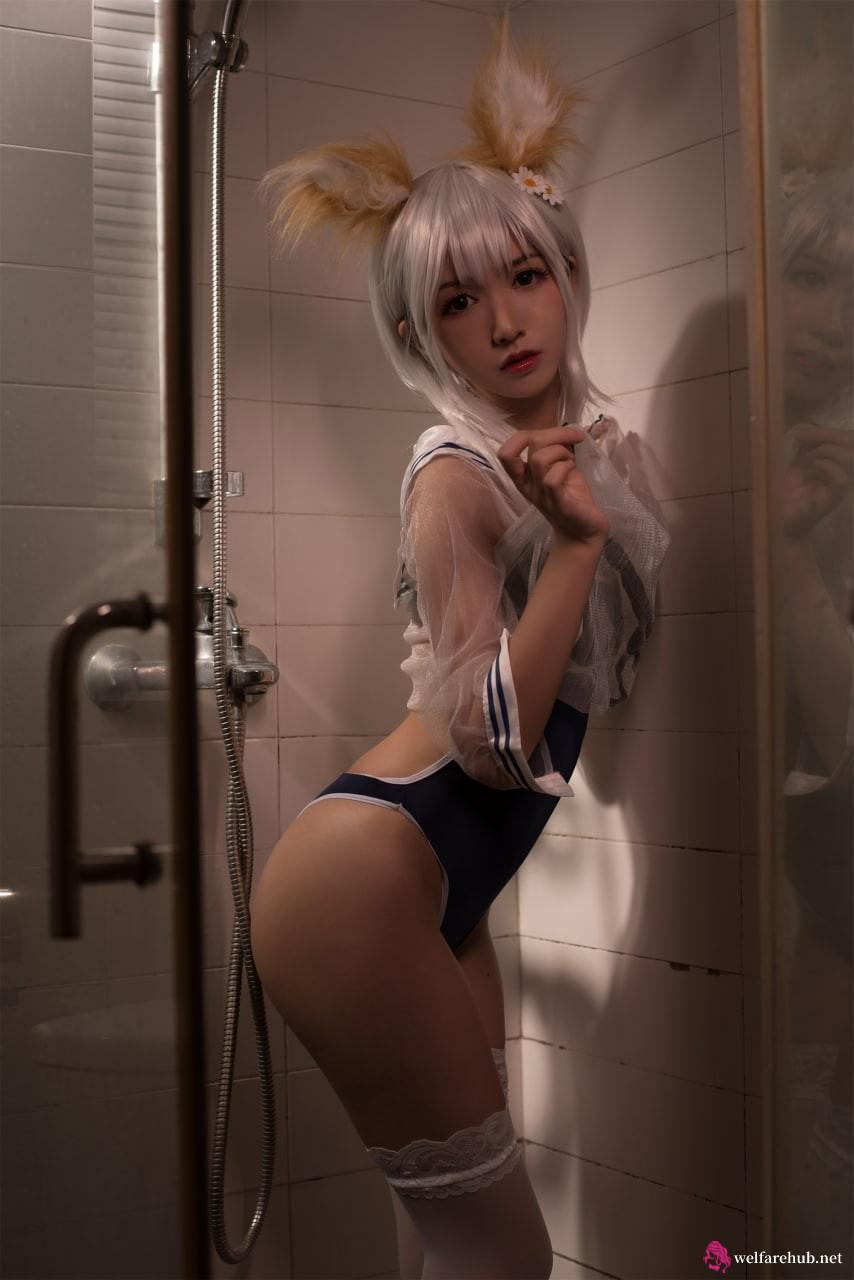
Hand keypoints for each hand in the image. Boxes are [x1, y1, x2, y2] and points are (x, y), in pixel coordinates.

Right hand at [497, 424, 610, 543]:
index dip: (522, 435)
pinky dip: (566, 467)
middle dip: (556, 434)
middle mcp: (528, 486)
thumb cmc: (571, 496)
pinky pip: (552, 479)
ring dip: (562, 451)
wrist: (583, 531)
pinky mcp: (559, 505)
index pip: (505, 452)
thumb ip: (555, 450)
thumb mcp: (559, 468)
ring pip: (540, 459)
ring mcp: (542, 496)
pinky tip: (574, 472)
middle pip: (531, 445)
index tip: (549, 432)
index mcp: (524, 476)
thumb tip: (565, 428)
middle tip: (574, 440)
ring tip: (572, 460)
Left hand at [782, 424, 853, 540]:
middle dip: (831, 436)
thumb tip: (805, 430)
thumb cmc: (784, 493)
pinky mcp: (832, 499)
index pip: (848, 441)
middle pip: (853, 445)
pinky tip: (814, 466)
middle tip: (808, 441)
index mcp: (834, 464)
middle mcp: (841, 474)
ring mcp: (839, 487)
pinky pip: (841, 479)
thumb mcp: (794, 464)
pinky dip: (828, 467)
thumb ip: (803, 448)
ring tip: (811, 457)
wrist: (777, 519)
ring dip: (829, 451)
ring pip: (851, 458)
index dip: (831, 432)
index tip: (806, 432)